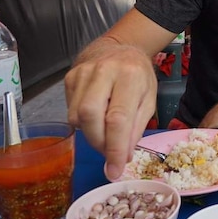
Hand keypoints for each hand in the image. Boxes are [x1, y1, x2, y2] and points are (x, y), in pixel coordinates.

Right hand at [64, 44, 157, 179]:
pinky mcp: (69, 77)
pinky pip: (70, 110)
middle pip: (90, 117)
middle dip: (99, 143)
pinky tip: (96, 116)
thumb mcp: (148, 100)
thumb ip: (136, 129)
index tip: (114, 170)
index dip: (114, 148)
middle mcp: (104, 71)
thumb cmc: (138, 76)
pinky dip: (82, 122)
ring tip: (105, 132)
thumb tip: (121, 158)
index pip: (118, 119)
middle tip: (109, 151)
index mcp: (130, 76)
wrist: (119, 48)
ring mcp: (83, 73)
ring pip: (76, 116)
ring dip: (91, 134)